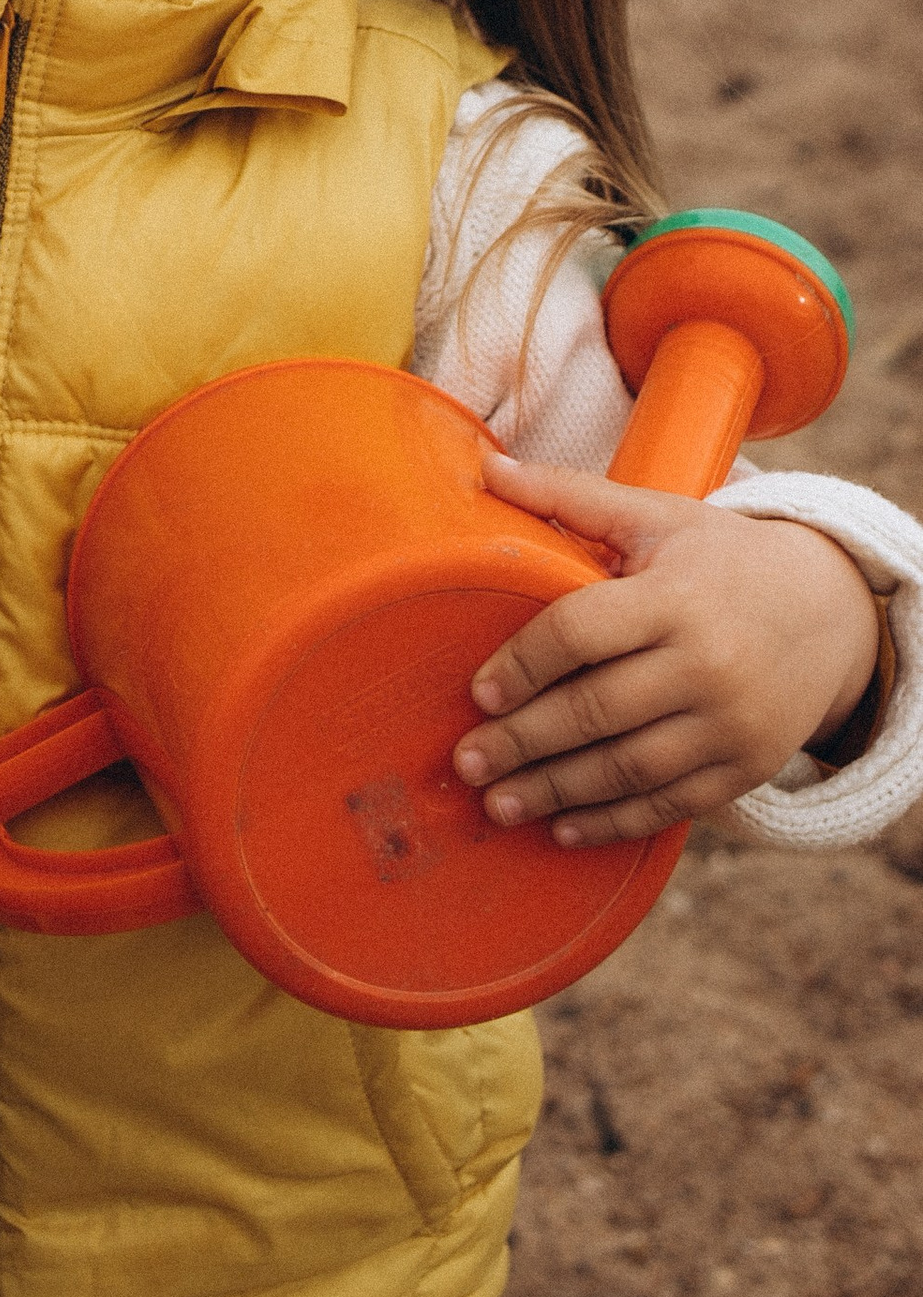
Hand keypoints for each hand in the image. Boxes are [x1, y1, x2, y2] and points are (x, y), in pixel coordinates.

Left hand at [452, 456, 882, 842]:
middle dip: (524, 741)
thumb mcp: (657, 518)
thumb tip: (485, 468)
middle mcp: (708, 665)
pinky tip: (561, 829)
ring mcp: (732, 724)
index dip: (524, 664)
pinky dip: (613, 822)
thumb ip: (571, 495)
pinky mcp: (746, 769)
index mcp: (676, 598)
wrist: (828, 613)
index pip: (582, 633)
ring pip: (629, 769)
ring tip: (499, 801)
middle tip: (467, 761)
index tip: (479, 692)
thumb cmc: (719, 560)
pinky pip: (670, 805)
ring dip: (556, 791)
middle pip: (598, 711)